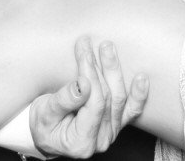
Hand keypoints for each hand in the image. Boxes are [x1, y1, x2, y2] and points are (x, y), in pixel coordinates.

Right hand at [29, 36, 148, 158]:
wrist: (46, 134)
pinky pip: (132, 110)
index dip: (90, 76)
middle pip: (107, 98)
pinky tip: (142, 78)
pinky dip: (138, 94)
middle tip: (88, 44)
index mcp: (82, 142)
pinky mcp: (117, 123)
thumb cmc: (42, 125)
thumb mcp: (43, 114)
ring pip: (119, 98)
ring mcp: (112, 132)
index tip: (83, 52)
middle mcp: (101, 139)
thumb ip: (63, 101)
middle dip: (98, 68)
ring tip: (107, 48)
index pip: (94, 104)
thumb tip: (82, 84)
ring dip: (114, 70)